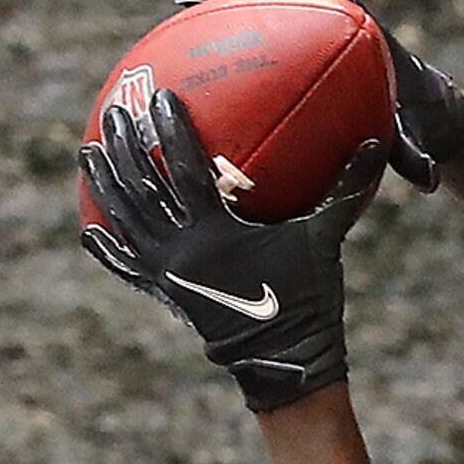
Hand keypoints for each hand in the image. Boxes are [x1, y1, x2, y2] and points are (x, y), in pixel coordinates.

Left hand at [79, 88, 386, 413]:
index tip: (159, 96)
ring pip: (125, 222)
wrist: (285, 367)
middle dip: (124, 148)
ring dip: (104, 186)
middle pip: (142, 190)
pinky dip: (108, 249)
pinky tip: (89, 230)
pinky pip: (129, 269)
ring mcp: (168, 275)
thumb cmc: (308, 300)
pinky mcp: (167, 297)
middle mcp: (182, 251)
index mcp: (216, 232)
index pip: (185, 170)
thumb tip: (375, 143)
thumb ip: (344, 190)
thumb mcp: (324, 240)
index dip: (171, 131)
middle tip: (112, 111)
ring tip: (87, 152)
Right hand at [176, 0, 463, 188]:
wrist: (415, 117)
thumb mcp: (412, 141)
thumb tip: (429, 183)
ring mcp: (305, 37)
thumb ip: (416, 156)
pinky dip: (226, 44)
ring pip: (256, 11)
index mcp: (357, 30)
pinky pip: (253, 42)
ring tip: (179, 9)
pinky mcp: (292, 52)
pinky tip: (191, 58)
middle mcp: (327, 24)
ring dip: (219, 6)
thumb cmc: (415, 123)